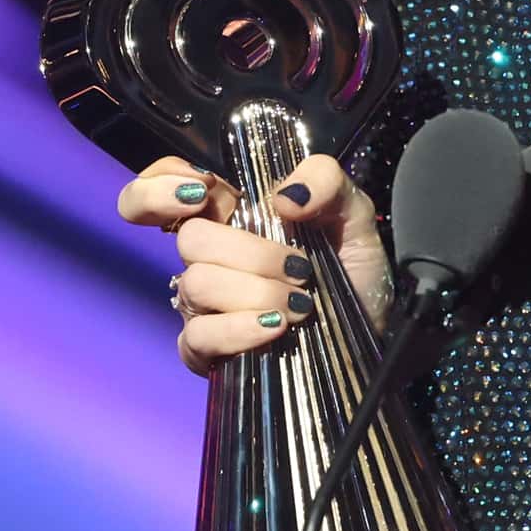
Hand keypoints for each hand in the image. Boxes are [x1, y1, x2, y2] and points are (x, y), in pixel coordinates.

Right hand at [115, 152, 392, 377]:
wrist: (370, 334)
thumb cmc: (353, 272)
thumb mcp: (353, 214)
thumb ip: (325, 181)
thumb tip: (283, 198)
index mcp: (232, 213)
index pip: (163, 184)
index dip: (160, 184)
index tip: (201, 192)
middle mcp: (209, 255)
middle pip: (188, 238)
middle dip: (248, 252)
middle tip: (297, 267)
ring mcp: (203, 304)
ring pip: (197, 284)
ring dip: (257, 292)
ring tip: (301, 305)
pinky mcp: (205, 350)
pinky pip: (200, 335)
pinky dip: (240, 328)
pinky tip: (276, 328)